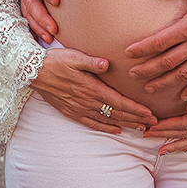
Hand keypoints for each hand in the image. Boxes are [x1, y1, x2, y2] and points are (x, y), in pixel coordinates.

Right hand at [31, 49, 156, 134]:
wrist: (33, 73)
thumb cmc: (55, 61)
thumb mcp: (74, 57)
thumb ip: (91, 62)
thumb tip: (106, 64)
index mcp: (90, 88)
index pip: (118, 102)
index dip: (135, 109)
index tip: (150, 114)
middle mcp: (87, 101)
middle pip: (116, 113)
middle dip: (136, 119)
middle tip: (153, 123)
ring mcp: (79, 108)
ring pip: (107, 120)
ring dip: (125, 124)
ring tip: (140, 128)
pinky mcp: (71, 111)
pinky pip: (91, 123)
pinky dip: (105, 127)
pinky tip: (116, 130)